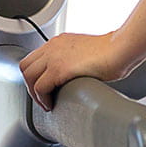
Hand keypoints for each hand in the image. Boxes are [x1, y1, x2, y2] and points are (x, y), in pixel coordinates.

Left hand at [19, 32, 134, 111]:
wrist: (119, 49)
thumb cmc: (112, 52)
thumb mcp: (85, 52)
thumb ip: (74, 59)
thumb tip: (74, 74)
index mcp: (59, 41)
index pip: (34, 58)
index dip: (35, 75)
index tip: (42, 87)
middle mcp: (52, 46)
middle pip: (26, 66)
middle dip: (30, 85)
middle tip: (42, 98)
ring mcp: (53, 57)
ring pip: (29, 77)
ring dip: (34, 94)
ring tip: (46, 104)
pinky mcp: (58, 69)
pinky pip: (39, 87)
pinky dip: (42, 99)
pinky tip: (51, 105)